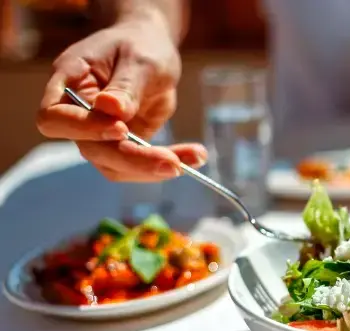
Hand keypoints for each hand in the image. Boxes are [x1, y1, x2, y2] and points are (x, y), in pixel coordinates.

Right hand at [36, 17, 206, 181]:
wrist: (151, 48)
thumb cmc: (140, 44)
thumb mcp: (139, 60)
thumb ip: (126, 86)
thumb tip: (111, 110)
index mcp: (69, 83)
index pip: (55, 118)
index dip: (84, 129)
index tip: (121, 128)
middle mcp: (79, 114)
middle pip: (92, 150)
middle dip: (134, 160)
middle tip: (174, 163)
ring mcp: (101, 133)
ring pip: (116, 166)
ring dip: (154, 169)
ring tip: (195, 157)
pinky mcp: (125, 145)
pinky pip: (141, 164)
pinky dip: (169, 162)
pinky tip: (196, 156)